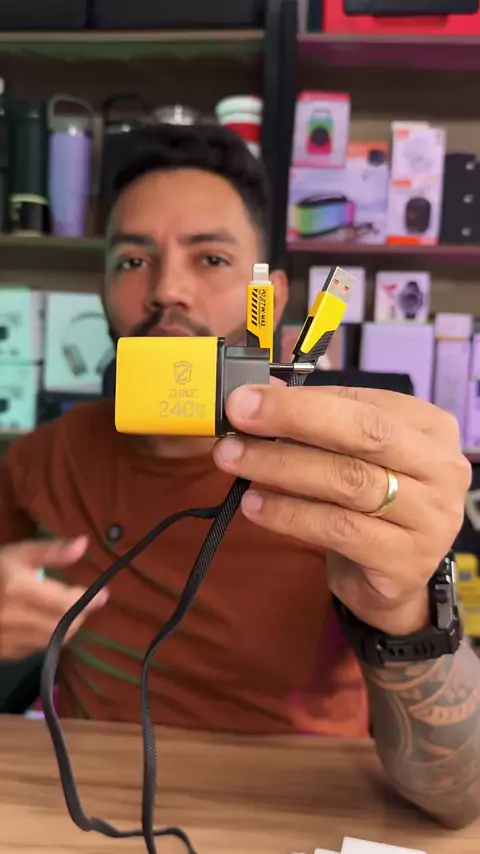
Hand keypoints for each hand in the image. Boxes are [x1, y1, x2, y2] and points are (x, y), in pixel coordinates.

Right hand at [0, 537, 107, 659]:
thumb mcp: (17, 553)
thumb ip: (51, 551)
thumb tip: (84, 543)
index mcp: (17, 589)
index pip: (65, 603)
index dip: (88, 601)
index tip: (102, 595)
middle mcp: (12, 617)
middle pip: (61, 626)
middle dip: (78, 616)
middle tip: (85, 605)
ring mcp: (4, 639)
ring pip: (50, 641)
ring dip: (65, 629)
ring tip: (68, 614)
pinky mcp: (2, 653)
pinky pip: (34, 649)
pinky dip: (46, 638)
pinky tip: (45, 624)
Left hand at [213, 385, 471, 635]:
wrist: (392, 581)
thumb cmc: (370, 505)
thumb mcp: (352, 457)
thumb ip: (316, 423)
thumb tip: (257, 394)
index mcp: (430, 428)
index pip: (362, 402)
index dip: (301, 399)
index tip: (246, 397)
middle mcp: (442, 469)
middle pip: (364, 434)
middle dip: (293, 420)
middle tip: (238, 418)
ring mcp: (429, 518)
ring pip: (348, 481)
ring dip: (281, 467)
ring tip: (234, 462)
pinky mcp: (405, 561)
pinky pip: (338, 529)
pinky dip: (289, 514)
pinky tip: (254, 506)